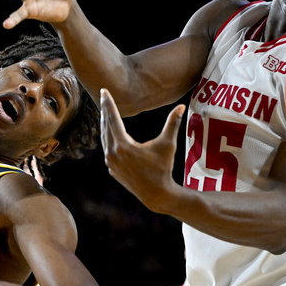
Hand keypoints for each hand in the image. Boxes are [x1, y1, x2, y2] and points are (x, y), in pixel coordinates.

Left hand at [100, 89, 185, 211]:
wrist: (156, 195)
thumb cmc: (163, 168)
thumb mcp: (168, 145)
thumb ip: (172, 124)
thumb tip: (182, 106)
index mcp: (123, 145)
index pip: (112, 119)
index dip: (109, 103)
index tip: (103, 91)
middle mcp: (112, 153)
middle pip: (106, 127)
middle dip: (105, 111)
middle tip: (103, 96)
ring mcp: (110, 162)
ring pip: (105, 138)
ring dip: (105, 124)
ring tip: (106, 112)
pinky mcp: (112, 169)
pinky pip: (107, 149)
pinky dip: (108, 138)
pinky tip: (110, 132)